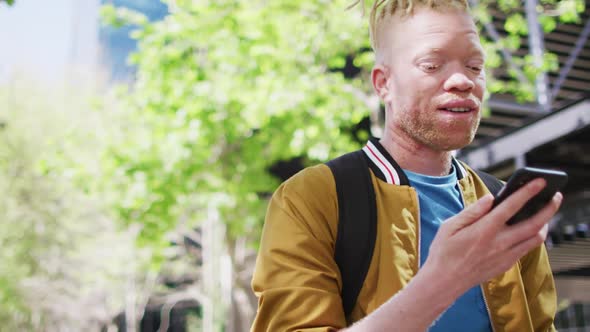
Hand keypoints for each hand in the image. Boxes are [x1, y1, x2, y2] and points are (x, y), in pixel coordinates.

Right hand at [423, 178, 562, 297]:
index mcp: (484, 230)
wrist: (444, 281)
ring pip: (535, 239)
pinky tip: (529, 229)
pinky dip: (533, 237)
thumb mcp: (450, 226)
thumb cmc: (444, 252)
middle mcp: (498, 243)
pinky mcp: (506, 265)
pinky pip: (527, 249)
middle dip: (548, 208)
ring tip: (545, 212)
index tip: (539, 181)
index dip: (527, 192)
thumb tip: (490, 198)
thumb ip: (472, 211)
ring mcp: (505, 256)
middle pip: (533, 224)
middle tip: (556, 195)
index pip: (511, 206)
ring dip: (545, 224)